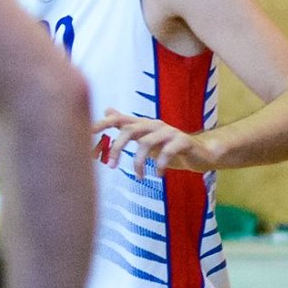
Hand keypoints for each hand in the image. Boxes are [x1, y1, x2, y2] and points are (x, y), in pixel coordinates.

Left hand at [101, 109, 222, 176]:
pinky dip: (160, 164)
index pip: (119, 120)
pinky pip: (167, 152)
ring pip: (146, 143)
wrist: (200, 153)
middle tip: (111, 166)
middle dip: (117, 148)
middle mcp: (154, 125)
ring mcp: (169, 132)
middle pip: (129, 130)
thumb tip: (107, 110)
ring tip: (139, 177)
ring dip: (138, 162)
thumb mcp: (144, 137)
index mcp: (143, 124)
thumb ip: (126, 126)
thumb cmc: (167, 147)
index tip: (87, 132)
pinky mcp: (183, 141)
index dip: (102, 124)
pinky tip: (158, 175)